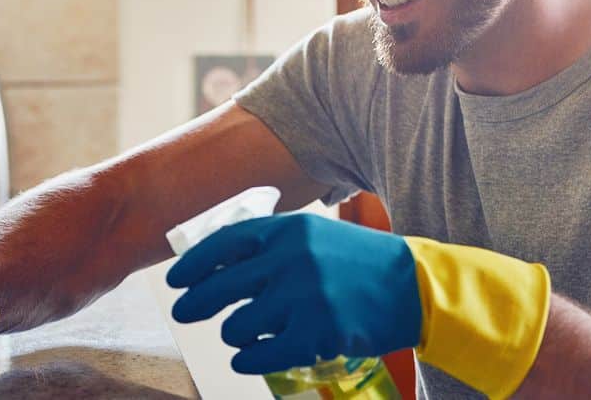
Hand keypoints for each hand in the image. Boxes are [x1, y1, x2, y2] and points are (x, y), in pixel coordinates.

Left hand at [167, 213, 551, 398]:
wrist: (415, 286)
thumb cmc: (360, 262)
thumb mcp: (315, 238)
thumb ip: (272, 247)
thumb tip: (220, 267)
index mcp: (288, 230)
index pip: (223, 244)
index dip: (193, 264)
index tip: (175, 279)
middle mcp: (291, 260)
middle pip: (222, 288)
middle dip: (196, 303)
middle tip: (185, 312)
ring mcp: (304, 297)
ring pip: (239, 326)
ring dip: (232, 334)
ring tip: (239, 334)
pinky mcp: (318, 333)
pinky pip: (263, 354)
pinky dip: (248, 360)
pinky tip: (244, 360)